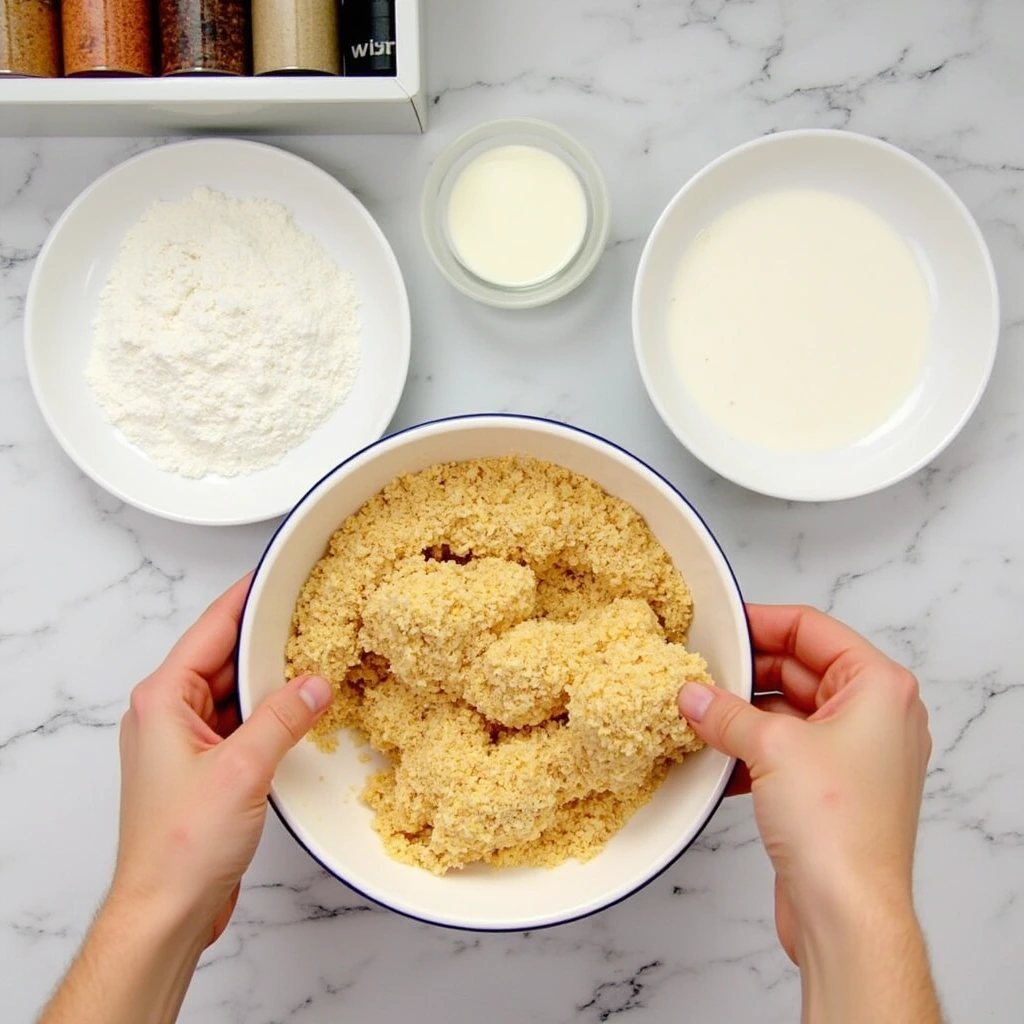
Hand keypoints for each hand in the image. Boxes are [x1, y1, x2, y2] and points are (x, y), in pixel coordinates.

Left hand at [111, 575, 332, 947]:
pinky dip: (269, 712)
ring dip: (271, 679)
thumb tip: (315, 681)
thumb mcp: (243, 768)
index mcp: (163, 699)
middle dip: (268, 639)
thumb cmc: (180, 847)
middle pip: (224, 656)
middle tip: (310, 615)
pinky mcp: (204, 767)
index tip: (275, 572)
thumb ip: (284, 716)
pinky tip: (298, 709)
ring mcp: (185, 741)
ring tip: (313, 658)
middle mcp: (168, 714)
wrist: (165, 910)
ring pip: (235, 690)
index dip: (247, 597)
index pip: (212, 627)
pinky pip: (240, 721)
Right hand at [677, 604, 931, 964]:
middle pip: (799, 669)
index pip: (812, 628)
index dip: (762, 622)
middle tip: (700, 672)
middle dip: (746, 674)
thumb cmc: (839, 831)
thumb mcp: (771, 747)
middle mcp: (875, 718)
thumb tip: (695, 695)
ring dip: (743, 715)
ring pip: (788, 713)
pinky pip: (784, 751)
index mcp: (878, 688)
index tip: (723, 624)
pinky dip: (750, 750)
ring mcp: (854, 756)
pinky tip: (714, 757)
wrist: (846, 914)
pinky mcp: (832, 790)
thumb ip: (725, 712)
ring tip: (699, 713)